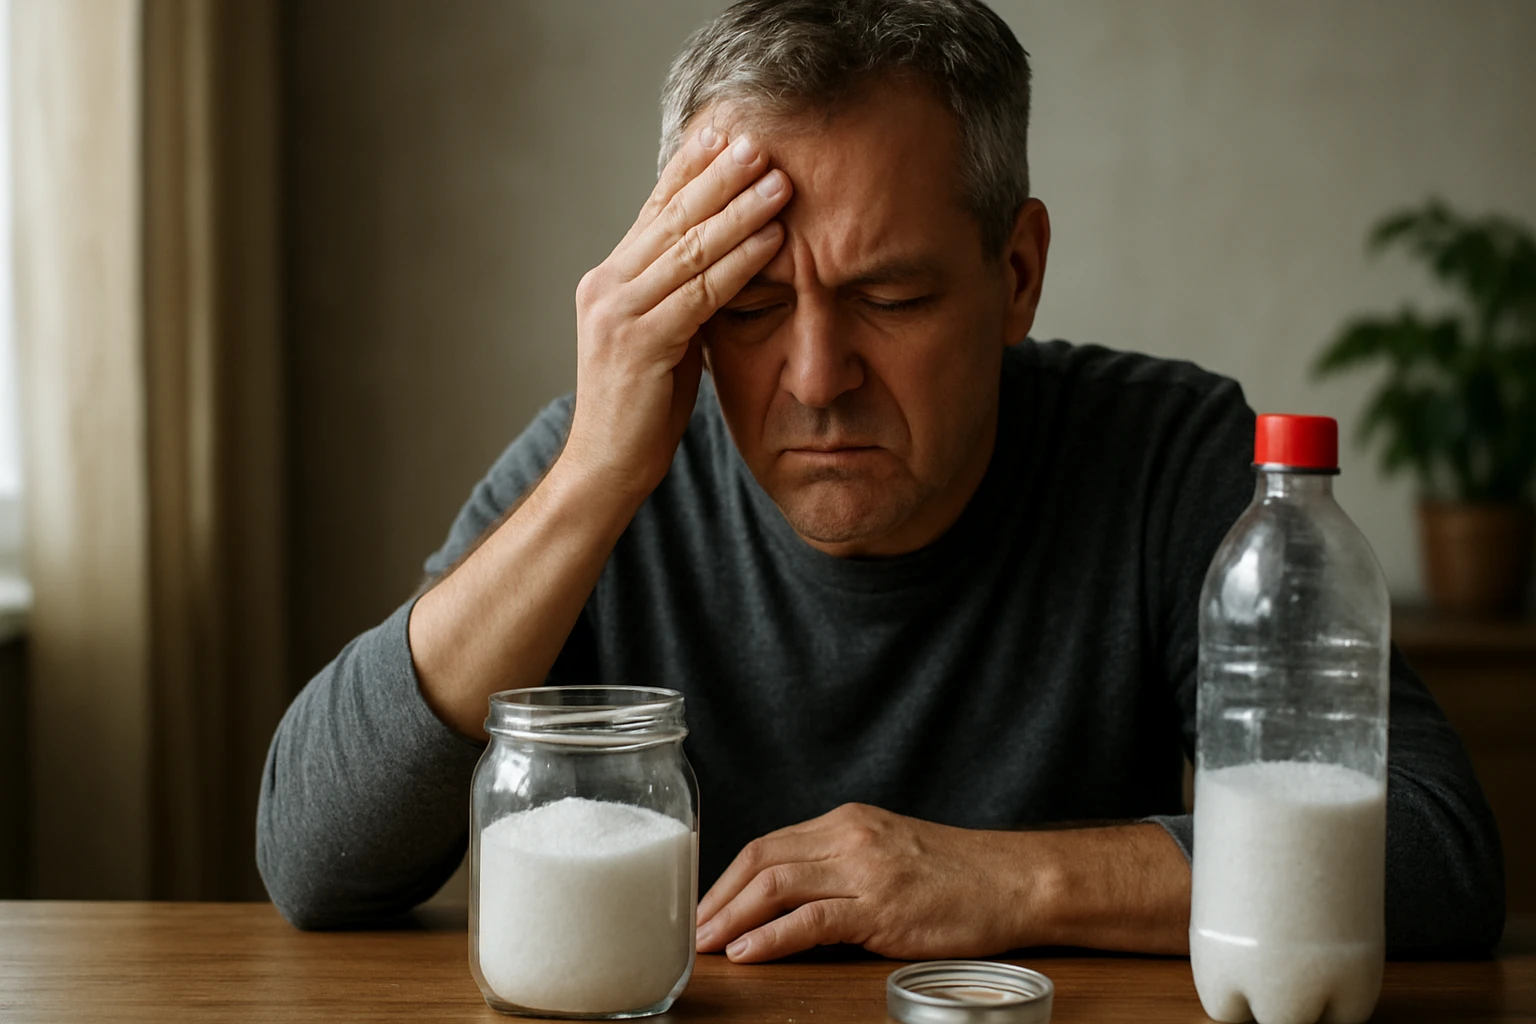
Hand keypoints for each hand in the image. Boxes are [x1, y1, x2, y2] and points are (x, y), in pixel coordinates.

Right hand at [561, 124, 792, 502]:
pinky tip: (772, 240)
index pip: (655, 209)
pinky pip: (699, 293)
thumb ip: (681, 297)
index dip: (692, 169)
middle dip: (719, 176)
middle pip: (671, 216)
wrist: (605, 468)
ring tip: (780, 181)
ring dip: (739, 210)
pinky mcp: (638, 344)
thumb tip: (726, 260)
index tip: (728, 134)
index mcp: (609, 280)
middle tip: (761, 141)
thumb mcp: (663, 339)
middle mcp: (606, 286)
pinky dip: (740, 263)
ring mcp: (618, 313)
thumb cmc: (641, 409)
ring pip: (688, 248)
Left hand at [694, 803, 1040, 962]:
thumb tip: (785, 903)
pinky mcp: (884, 907)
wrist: (1016, 882)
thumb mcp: (888, 855)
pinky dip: (773, 937)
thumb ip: (839, 869)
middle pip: (761, 859)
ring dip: (732, 917)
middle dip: (717, 898)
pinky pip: (814, 919)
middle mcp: (850, 837)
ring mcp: (867, 870)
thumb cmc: (958, 877)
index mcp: (847, 823)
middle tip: (688, 931)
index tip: (701, 909)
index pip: (768, 845)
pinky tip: (749, 952)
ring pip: (778, 885)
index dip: (725, 879)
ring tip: (706, 946)